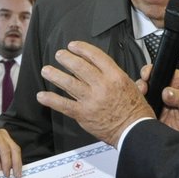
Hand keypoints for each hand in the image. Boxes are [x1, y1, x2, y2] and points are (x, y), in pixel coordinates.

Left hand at [0, 129, 22, 177]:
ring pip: (16, 152)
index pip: (4, 149)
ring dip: (17, 164)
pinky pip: (14, 154)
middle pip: (14, 149)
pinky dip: (15, 163)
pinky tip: (15, 171)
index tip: (6, 173)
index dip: (7, 162)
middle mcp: (3, 135)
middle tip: (17, 176)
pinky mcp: (8, 145)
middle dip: (16, 163)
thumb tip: (1, 169)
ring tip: (17, 175)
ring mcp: (7, 139)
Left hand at [35, 41, 151, 145]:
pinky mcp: (83, 114)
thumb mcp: (134, 87)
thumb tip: (116, 72)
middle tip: (59, 55)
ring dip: (55, 75)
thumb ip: (120, 77)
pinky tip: (42, 96)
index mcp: (115, 76)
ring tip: (47, 70)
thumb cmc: (136, 112)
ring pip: (68, 83)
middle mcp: (102, 86)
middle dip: (66, 58)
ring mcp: (91, 100)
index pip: (95, 56)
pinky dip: (51, 100)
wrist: (133, 131)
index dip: (82, 49)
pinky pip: (63, 105)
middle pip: (79, 66)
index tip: (73, 46)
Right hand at [139, 64, 178, 134]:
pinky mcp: (158, 116)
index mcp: (176, 80)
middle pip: (149, 84)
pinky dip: (143, 112)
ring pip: (145, 98)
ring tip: (143, 101)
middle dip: (142, 85)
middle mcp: (167, 90)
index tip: (146, 75)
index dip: (151, 71)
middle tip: (143, 89)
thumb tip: (166, 92)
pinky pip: (146, 113)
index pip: (160, 71)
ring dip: (141, 98)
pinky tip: (145, 112)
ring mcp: (161, 103)